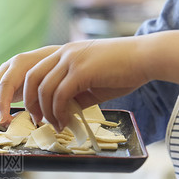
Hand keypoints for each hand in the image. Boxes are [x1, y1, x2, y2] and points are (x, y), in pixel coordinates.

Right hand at [0, 46, 59, 124]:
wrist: (53, 58)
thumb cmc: (56, 72)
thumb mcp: (54, 82)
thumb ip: (45, 96)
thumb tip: (37, 119)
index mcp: (20, 64)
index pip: (4, 86)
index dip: (1, 106)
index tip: (4, 122)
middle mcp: (6, 67)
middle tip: (9, 125)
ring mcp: (0, 74)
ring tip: (6, 122)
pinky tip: (4, 117)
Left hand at [22, 37, 147, 130]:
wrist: (148, 57)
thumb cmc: (125, 70)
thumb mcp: (93, 83)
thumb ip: (76, 94)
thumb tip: (63, 113)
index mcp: (65, 53)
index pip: (35, 72)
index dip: (30, 94)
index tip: (36, 112)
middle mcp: (64, 53)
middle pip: (32, 78)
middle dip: (31, 102)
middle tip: (37, 120)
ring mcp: (71, 60)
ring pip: (45, 89)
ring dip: (47, 112)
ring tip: (56, 125)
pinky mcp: (81, 70)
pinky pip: (60, 95)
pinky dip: (59, 112)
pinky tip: (65, 122)